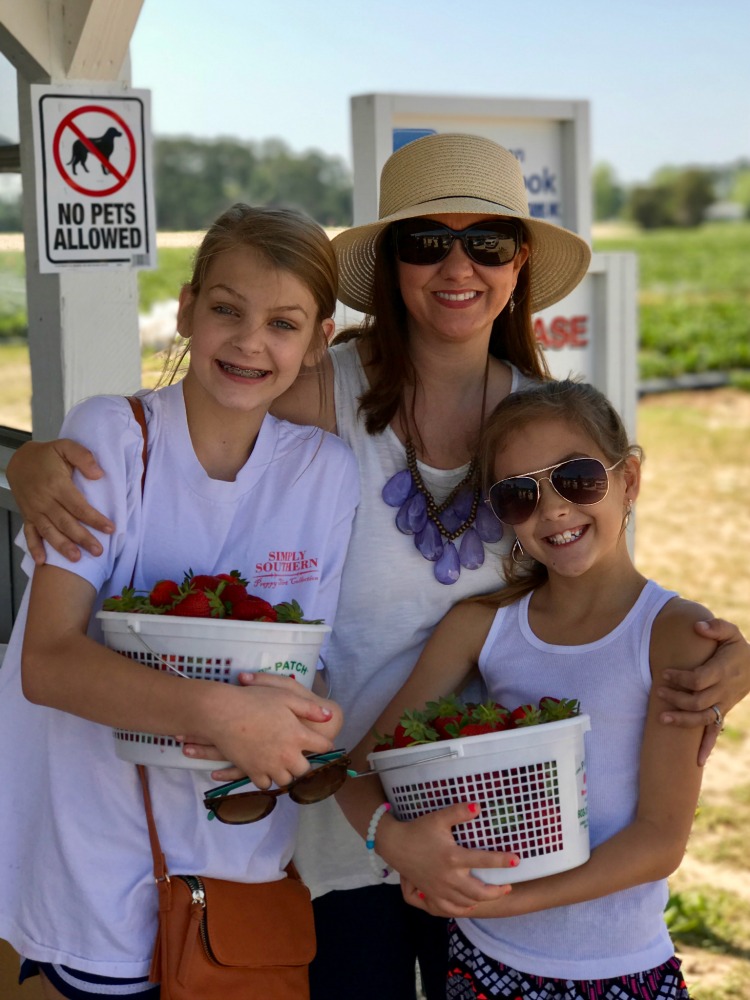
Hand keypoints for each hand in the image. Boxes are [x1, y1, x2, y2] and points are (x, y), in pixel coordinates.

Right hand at [7, 440, 112, 563]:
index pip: (79, 506)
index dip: (95, 518)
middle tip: (99, 551)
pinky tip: (42, 561)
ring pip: (50, 531)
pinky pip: (29, 533)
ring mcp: (34, 510)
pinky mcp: (27, 515)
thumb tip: (98, 474)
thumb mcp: (65, 446)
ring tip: (76, 559)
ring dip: (62, 547)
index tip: (110, 528)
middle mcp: (45, 500)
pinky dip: (34, 548)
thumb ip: (83, 457)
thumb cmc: (48, 455)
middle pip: (66, 523)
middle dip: (83, 538)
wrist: (19, 460)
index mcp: (57, 485)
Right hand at [183, 672, 341, 784]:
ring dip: (286, 773)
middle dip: (303, 763)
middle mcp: (288, 755)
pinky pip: (266, 784)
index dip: (324, 744)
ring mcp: (270, 766)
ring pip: (286, 780)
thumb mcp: (286, 696)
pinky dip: (267, 779)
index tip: (322, 744)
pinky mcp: (253, 772)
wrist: (224, 712)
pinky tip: (266, 770)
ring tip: (282, 764)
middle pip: (304, 770)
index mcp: (299, 735)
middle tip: (298, 756)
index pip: (323, 747)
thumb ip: (310, 708)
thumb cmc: (256, 700)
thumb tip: (329, 717)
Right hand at [377, 802, 515, 916]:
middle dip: (497, 891)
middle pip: (479, 891)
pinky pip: (450, 909)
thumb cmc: (419, 830)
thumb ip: (458, 812)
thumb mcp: (439, 818)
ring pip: (467, 903)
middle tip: (507, 886)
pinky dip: (463, 909)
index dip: (502, 861)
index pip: (483, 861)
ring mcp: (440, 889)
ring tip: (493, 893)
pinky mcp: (432, 895)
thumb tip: (478, 806)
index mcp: (453, 857)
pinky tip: (471, 905)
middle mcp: (449, 877)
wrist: (396, 845)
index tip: (517, 860)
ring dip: (483, 900)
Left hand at [658, 618, 749, 764]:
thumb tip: (698, 626)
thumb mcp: (730, 632)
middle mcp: (723, 691)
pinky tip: (697, 760)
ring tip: (662, 718)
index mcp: (722, 671)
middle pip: (697, 701)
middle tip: (658, 692)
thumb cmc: (736, 647)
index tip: (664, 673)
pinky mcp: (723, 711)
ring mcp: (724, 704)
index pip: (698, 679)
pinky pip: (716, 731)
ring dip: (682, 720)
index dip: (680, 678)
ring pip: (703, 718)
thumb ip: (715, 627)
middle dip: (675, 698)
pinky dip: (707, 746)